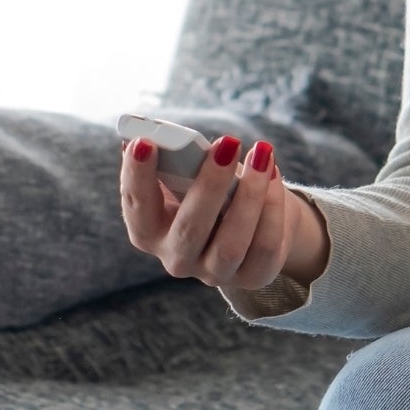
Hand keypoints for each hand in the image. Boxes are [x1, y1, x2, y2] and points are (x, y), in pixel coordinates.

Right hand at [119, 133, 328, 289]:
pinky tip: (273, 174)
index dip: (136, 177)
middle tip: (228, 143)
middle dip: (210, 183)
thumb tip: (157, 133)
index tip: (144, 143)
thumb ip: (175, 160)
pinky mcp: (252, 277)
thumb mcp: (188, 177)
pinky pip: (265, 245)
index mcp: (150, 230)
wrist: (253, 225)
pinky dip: (273, 207)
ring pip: (231, 243)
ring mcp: (214, 272)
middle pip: (190, 228)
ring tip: (262, 154)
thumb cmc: (209, 192)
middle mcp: (177, 258)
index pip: (136, 207)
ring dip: (250, 194)